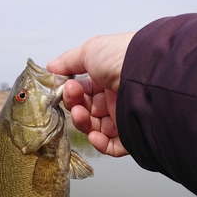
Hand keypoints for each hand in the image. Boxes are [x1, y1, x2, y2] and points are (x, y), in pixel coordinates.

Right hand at [47, 33, 133, 156]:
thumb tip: (51, 68)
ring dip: (83, 124)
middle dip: (75, 107)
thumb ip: (68, 61)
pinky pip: (112, 146)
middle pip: (87, 111)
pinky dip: (100, 144)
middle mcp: (115, 98)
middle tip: (74, 98)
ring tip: (81, 114)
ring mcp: (123, 116)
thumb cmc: (121, 57)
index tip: (64, 89)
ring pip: (95, 128)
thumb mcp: (90, 50)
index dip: (71, 93)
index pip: (83, 92)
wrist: (145, 72)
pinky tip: (94, 135)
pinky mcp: (131, 134)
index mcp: (107, 79)